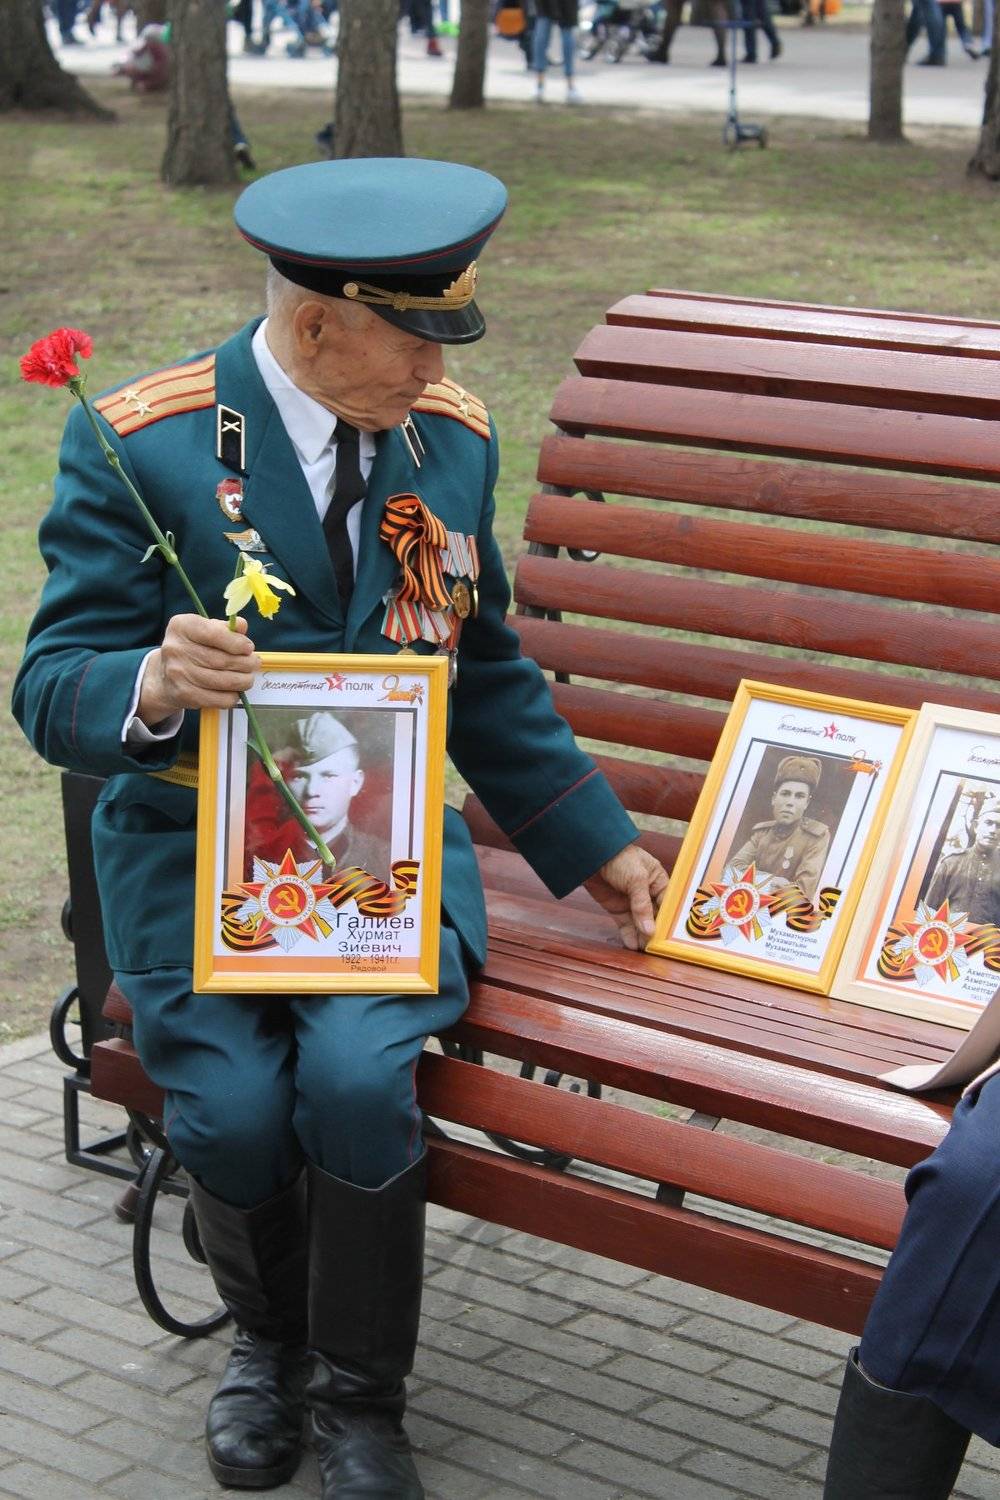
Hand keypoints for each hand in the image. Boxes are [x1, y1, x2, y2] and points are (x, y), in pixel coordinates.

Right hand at [138, 614, 260, 724]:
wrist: (165, 677)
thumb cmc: (193, 648)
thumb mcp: (205, 630)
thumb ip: (224, 627)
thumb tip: (241, 626)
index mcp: (181, 626)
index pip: (213, 633)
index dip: (236, 642)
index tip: (249, 648)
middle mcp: (175, 649)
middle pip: (221, 660)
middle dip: (245, 663)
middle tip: (254, 663)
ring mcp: (178, 673)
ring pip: (223, 681)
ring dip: (243, 681)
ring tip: (248, 678)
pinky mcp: (184, 695)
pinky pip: (218, 699)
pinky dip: (232, 696)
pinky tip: (234, 691)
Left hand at [584, 843, 668, 950]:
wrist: (591, 853)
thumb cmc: (620, 858)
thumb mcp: (636, 879)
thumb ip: (643, 905)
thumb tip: (650, 930)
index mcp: (658, 881)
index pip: (668, 904)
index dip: (670, 920)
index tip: (671, 937)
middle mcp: (648, 893)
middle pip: (655, 916)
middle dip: (657, 931)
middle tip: (658, 948)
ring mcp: (632, 902)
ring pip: (641, 923)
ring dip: (643, 937)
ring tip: (646, 951)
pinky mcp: (617, 908)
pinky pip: (626, 924)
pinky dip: (629, 935)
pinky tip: (633, 945)